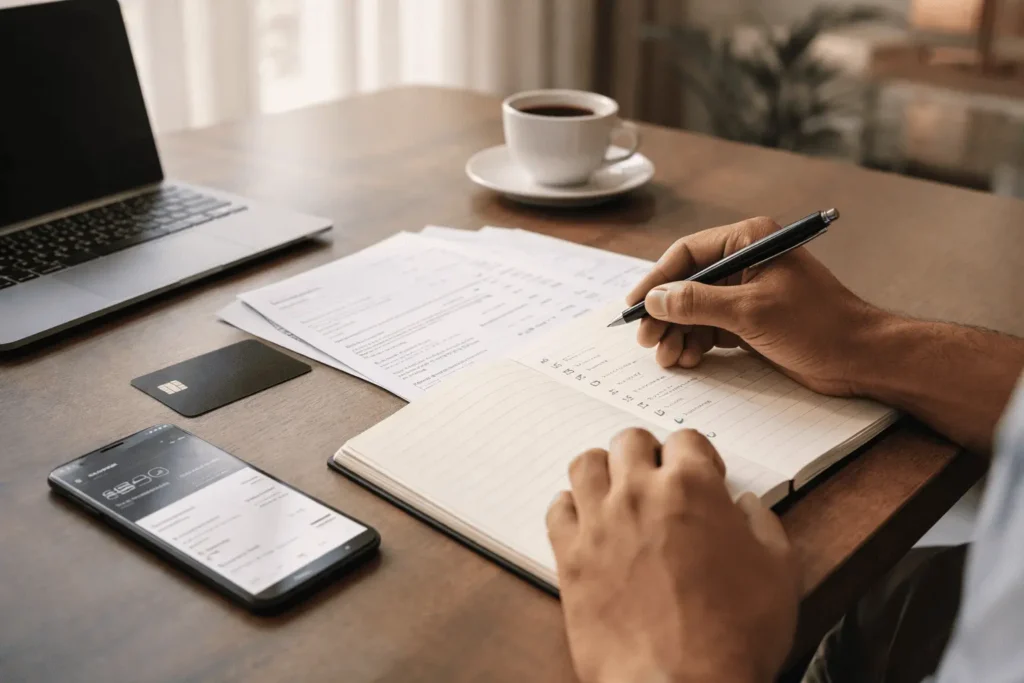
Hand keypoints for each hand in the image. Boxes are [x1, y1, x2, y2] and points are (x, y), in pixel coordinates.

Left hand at [547, 428, 798, 682]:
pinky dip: (571, 509)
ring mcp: (598, 522)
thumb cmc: (734, 635)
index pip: (685, 439)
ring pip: (586, 464)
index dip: (698, 456)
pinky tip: (589, 526)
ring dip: (604, 471)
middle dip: (648, 454)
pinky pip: (557, 509)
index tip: (703, 476)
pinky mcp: (570, 556)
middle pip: (629, 441)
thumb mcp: (779, 573)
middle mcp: (637, 493)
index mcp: (691, 487)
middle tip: (659, 481)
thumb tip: (746, 506)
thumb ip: (763, 525)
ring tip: (619, 494)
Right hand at [626, 216, 888, 395]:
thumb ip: (698, 303)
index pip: (687, 253)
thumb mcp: (751, 312)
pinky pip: (710, 327)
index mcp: (749, 240)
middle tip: (647, 341)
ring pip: (696, 309)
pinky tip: (687, 359)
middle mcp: (746, 260)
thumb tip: (654, 300)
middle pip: (687, 283)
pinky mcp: (751, 319)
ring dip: (678, 333)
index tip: (634, 306)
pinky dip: (696, 343)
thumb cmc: (818, 325)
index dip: (656, 280)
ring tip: (668, 358)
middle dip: (665, 314)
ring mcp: (748, 291)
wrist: (862, 358)